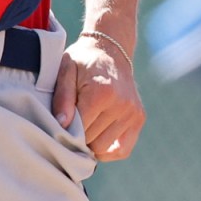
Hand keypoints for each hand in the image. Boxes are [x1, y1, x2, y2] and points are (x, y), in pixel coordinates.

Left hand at [52, 31, 144, 160]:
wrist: (111, 50)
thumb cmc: (83, 62)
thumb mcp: (66, 71)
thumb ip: (62, 98)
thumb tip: (62, 124)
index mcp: (101, 93)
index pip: (79, 130)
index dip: (66, 130)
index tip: (61, 123)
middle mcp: (121, 104)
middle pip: (91, 141)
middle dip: (78, 136)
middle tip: (72, 123)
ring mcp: (133, 113)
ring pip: (104, 148)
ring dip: (91, 142)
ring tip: (85, 126)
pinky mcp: (139, 118)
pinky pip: (123, 150)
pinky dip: (108, 150)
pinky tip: (98, 138)